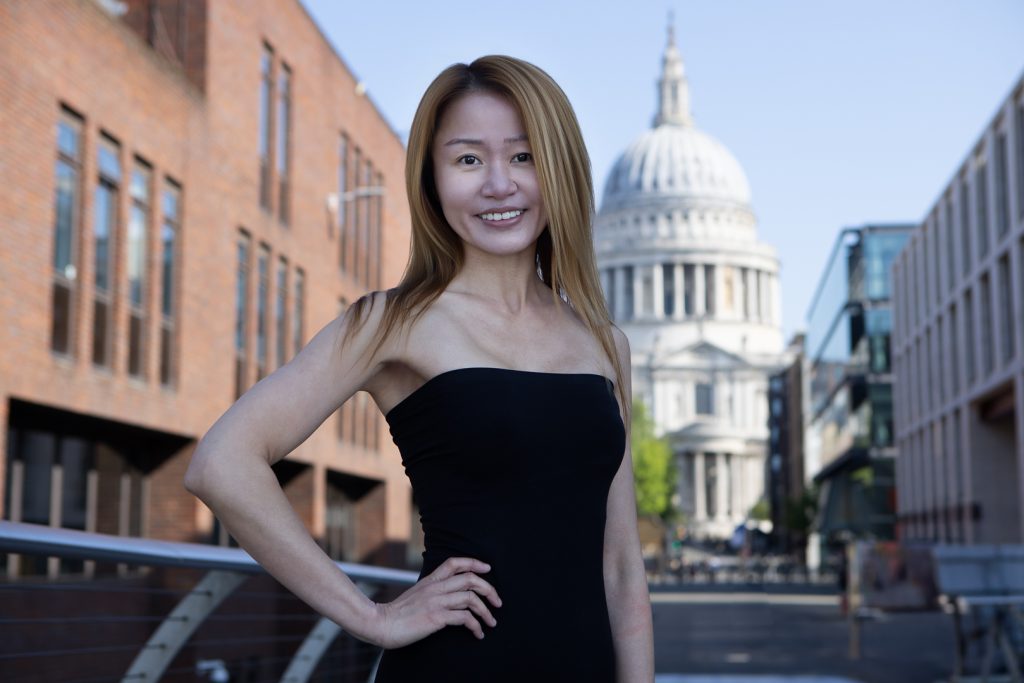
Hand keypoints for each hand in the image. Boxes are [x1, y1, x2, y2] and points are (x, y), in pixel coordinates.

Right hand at [372, 557, 501, 647]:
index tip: (487, 569)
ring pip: (471, 598)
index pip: (455, 562)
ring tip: (491, 622)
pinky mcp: (436, 617)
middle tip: (498, 602)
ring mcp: (436, 601)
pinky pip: (464, 617)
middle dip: (489, 589)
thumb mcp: (416, 594)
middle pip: (469, 579)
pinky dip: (476, 625)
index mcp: (430, 580)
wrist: (381, 623)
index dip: (474, 563)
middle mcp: (435, 588)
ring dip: (486, 611)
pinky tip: (478, 633)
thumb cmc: (398, 613)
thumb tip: (449, 593)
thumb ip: (432, 590)